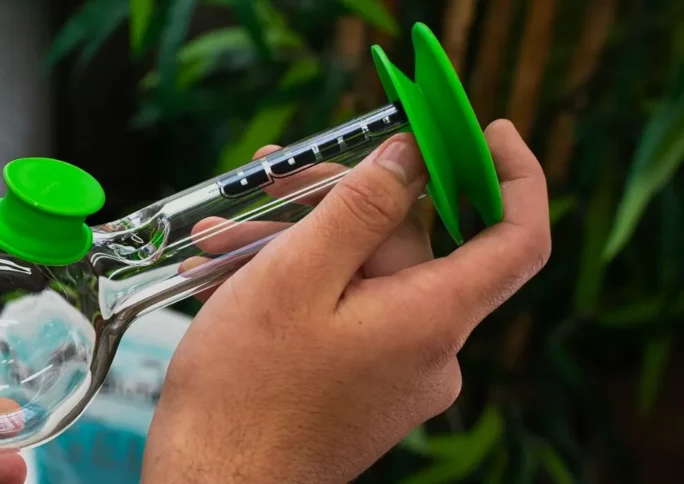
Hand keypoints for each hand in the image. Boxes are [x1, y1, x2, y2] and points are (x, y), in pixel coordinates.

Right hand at [143, 120, 549, 482]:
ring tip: (220, 243)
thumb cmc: (246, 389)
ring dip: (297, 248)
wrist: (215, 483)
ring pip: (363, 279)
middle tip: (272, 181)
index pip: (517, 237)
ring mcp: (397, 374)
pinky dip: (300, 288)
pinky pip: (348, 314)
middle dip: (337, 204)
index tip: (482, 131)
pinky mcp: (365, 388)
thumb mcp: (296, 276)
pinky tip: (232, 278)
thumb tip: (411, 155)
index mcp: (430, 319)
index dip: (512, 175)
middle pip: (408, 246)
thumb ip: (361, 206)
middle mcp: (429, 350)